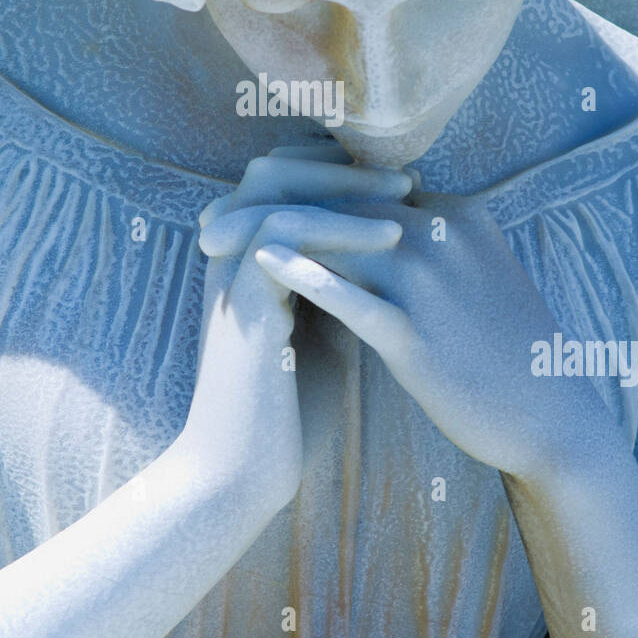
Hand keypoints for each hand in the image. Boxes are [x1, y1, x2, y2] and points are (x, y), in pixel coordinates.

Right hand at [177, 146, 411, 513]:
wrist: (246, 472)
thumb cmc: (293, 409)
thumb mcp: (329, 331)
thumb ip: (345, 286)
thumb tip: (395, 253)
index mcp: (250, 261)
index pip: (285, 183)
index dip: (337, 172)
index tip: (399, 182)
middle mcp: (233, 258)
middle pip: (274, 170)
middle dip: (341, 165)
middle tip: (403, 175)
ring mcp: (231, 274)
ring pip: (275, 190)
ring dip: (346, 187)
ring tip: (405, 192)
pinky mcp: (242, 299)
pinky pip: (284, 235)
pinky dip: (339, 227)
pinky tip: (390, 236)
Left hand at [204, 189, 615, 477]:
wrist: (554, 418)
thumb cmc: (508, 349)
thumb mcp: (476, 271)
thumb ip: (428, 241)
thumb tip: (371, 228)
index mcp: (456, 214)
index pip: (359, 186)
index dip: (298, 192)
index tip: (248, 201)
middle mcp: (442, 235)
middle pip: (338, 202)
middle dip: (269, 205)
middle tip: (211, 221)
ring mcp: (431, 284)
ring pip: (337, 241)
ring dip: (268, 237)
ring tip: (215, 244)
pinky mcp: (419, 337)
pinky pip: (353, 300)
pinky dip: (305, 279)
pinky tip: (261, 270)